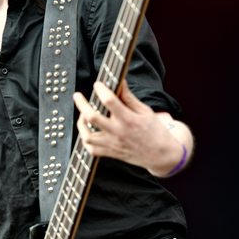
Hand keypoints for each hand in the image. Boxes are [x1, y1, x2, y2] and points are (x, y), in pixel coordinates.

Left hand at [73, 80, 190, 176]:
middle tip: (77, 96)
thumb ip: (129, 97)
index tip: (98, 84)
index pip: (109, 100)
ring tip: (82, 115)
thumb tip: (121, 82)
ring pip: (87, 136)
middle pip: (92, 117)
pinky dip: (85, 140)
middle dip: (81, 104)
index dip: (100, 89)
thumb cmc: (155, 131)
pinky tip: (87, 132)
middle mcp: (118, 132)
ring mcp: (113, 144)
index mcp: (128, 119)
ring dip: (81, 124)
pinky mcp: (111, 153)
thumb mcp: (145, 111)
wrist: (161, 155)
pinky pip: (91, 149)